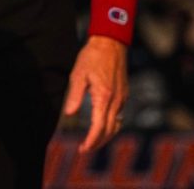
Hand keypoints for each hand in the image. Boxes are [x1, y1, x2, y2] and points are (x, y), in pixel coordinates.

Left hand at [62, 36, 127, 152]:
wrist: (111, 44)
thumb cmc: (92, 57)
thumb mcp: (78, 74)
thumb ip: (74, 95)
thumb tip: (69, 114)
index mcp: (104, 97)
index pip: (99, 127)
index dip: (91, 140)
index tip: (83, 149)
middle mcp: (116, 100)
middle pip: (109, 130)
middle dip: (97, 142)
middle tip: (84, 150)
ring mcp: (122, 98)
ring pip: (117, 125)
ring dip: (106, 137)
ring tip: (93, 143)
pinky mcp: (124, 94)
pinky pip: (120, 116)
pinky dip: (112, 126)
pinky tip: (103, 128)